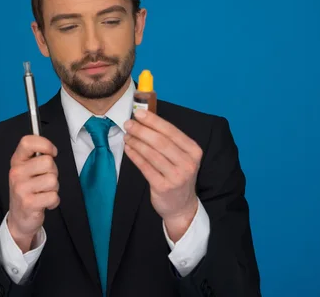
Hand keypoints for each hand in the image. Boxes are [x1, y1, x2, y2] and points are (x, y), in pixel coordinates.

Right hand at [7, 135, 59, 251]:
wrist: (19, 218)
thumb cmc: (29, 190)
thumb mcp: (27, 171)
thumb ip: (37, 158)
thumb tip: (51, 149)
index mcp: (16, 161)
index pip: (28, 142)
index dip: (45, 144)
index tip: (52, 152)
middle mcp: (16, 173)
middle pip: (48, 162)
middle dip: (53, 172)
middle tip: (45, 181)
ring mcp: (21, 188)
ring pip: (53, 180)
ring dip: (54, 188)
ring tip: (44, 192)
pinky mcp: (29, 203)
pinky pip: (53, 196)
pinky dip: (54, 201)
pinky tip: (45, 203)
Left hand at [124, 109, 202, 240]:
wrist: (182, 205)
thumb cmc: (178, 175)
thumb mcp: (181, 157)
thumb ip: (168, 140)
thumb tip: (145, 120)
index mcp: (194, 151)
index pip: (171, 131)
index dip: (153, 121)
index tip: (138, 113)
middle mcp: (188, 163)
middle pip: (160, 141)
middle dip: (142, 130)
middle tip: (128, 124)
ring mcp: (176, 176)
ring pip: (151, 154)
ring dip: (136, 142)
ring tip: (126, 136)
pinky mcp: (163, 187)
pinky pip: (145, 167)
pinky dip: (135, 156)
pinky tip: (128, 149)